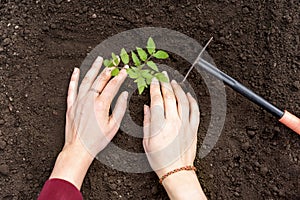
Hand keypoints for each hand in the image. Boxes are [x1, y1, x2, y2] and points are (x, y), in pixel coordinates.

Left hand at [50, 56, 127, 188]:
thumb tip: (124, 94)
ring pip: (86, 80)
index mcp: (101, 104)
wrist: (79, 149)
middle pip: (100, 80)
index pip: (112, 85)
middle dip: (109, 69)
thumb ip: (120, 108)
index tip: (125, 70)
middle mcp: (89, 100)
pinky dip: (74, 79)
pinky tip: (76, 71)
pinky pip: (72, 89)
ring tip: (99, 60)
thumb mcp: (113, 126)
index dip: (120, 76)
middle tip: (115, 61)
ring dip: (93, 69)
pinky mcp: (71, 106)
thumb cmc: (97, 140)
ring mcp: (78, 102)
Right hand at [143, 72, 205, 198]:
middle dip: (165, 84)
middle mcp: (173, 122)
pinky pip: (195, 111)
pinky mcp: (194, 128)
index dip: (155, 88)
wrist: (176, 171)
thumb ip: (147, 122)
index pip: (157, 100)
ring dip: (178, 89)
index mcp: (160, 125)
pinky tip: (188, 95)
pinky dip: (192, 101)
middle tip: (162, 76)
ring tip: (173, 82)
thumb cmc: (159, 159)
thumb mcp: (147, 142)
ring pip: (183, 101)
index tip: (153, 80)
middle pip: (170, 97)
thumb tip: (147, 107)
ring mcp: (185, 124)